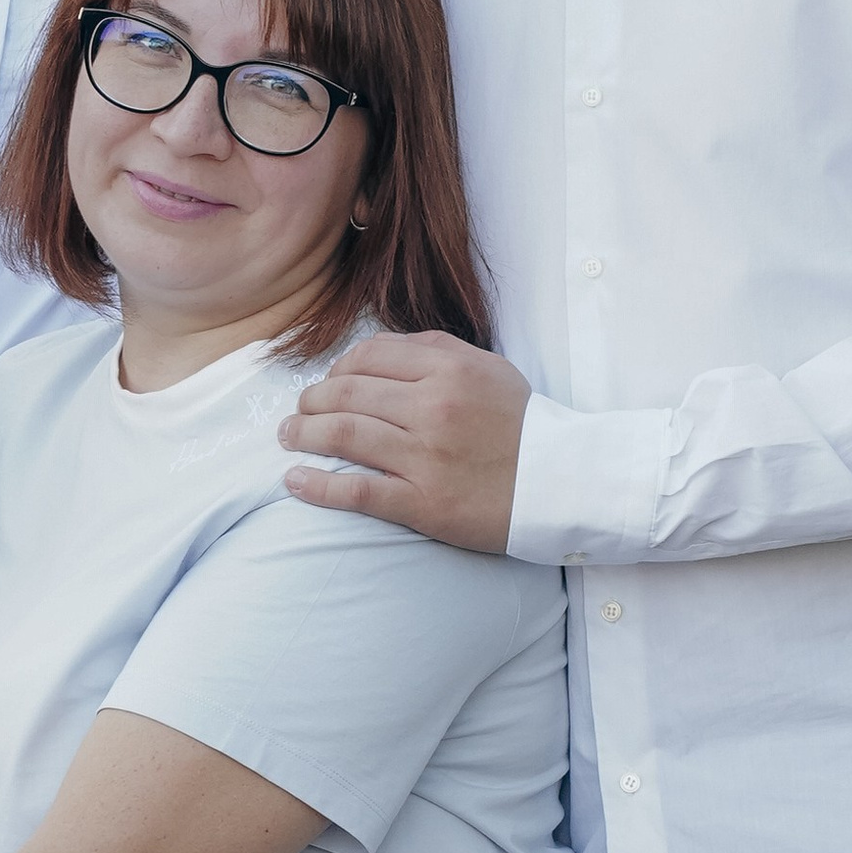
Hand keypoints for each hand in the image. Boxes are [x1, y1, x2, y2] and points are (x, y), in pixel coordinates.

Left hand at [279, 333, 529, 552]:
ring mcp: (425, 456)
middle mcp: (432, 407)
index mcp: (447, 369)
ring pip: (342, 436)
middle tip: (298, 413)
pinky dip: (317, 486)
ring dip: (303, 435)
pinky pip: (357, 490)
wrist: (563, 483)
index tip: (327, 384)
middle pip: (346, 394)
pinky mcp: (423, 502)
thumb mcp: (488, 368)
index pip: (367, 357)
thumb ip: (435, 350)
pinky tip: (295, 482)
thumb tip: (376, 350)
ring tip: (288, 438)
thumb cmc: (522, 426)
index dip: (336, 370)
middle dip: (310, 402)